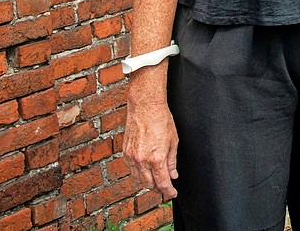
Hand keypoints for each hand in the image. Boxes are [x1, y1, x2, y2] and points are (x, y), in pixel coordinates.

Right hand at [123, 83, 179, 199]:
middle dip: (158, 189)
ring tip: (155, 184)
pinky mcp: (125, 152)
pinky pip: (131, 170)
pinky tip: (144, 173)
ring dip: (147, 184)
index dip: (168, 191)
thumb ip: (172, 161)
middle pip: (149, 184)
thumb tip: (173, 175)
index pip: (162, 183)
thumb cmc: (162, 120)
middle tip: (165, 189)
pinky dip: (138, 175)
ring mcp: (131, 157)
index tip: (173, 193)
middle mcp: (142, 160)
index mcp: (156, 158)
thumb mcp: (174, 141)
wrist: (145, 106)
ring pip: (138, 179)